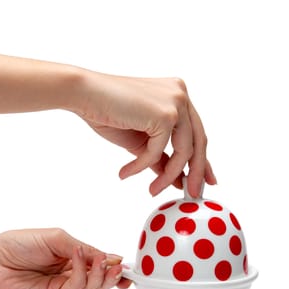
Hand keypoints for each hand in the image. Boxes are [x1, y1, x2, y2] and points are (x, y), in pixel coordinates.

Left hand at [0, 228, 130, 288]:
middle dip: (114, 275)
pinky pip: (76, 288)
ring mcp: (63, 286)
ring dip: (100, 274)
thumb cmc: (20, 243)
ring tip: (101, 261)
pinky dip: (82, 273)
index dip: (115, 265)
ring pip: (92, 287)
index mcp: (73, 257)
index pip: (100, 263)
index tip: (128, 264)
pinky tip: (79, 258)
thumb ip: (84, 248)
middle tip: (121, 268)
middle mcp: (71, 272)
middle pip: (100, 279)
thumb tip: (108, 256)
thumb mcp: (58, 238)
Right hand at [76, 72, 216, 196]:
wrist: (84, 93)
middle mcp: (181, 94)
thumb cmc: (106, 110)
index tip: (205, 181)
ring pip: (184, 151)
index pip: (197, 133)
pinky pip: (158, 152)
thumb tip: (173, 178)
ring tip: (152, 190)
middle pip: (198, 142)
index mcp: (177, 96)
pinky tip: (127, 172)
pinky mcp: (165, 114)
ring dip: (167, 176)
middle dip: (194, 173)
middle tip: (190, 194)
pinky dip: (142, 166)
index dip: (202, 161)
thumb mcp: (140, 139)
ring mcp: (175, 102)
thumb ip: (159, 155)